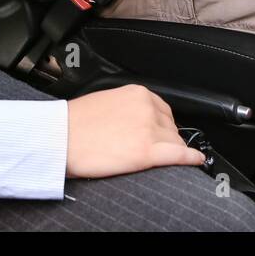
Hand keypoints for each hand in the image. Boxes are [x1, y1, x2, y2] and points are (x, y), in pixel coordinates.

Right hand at [66, 85, 205, 178]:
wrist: (59, 138)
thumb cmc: (73, 122)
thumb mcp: (105, 101)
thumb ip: (126, 107)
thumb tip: (135, 121)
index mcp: (137, 93)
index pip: (163, 111)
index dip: (160, 126)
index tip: (157, 135)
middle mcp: (147, 108)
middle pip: (170, 127)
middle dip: (163, 140)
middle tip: (147, 150)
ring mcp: (149, 129)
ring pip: (174, 143)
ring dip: (168, 152)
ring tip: (156, 160)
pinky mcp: (147, 151)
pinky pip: (179, 155)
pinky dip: (190, 159)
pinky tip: (195, 161)